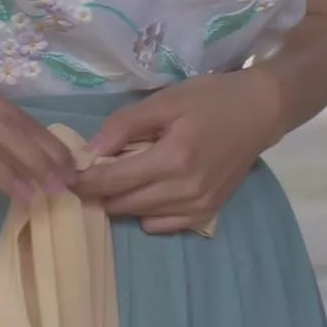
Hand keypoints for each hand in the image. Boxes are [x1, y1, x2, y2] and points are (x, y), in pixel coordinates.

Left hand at [72, 70, 284, 233]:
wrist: (261, 112)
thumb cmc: (211, 99)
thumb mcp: (165, 101)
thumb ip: (125, 125)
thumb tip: (90, 150)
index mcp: (173, 159)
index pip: (114, 181)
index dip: (84, 182)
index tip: (65, 177)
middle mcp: (185, 190)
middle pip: (123, 204)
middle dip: (99, 193)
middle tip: (86, 177)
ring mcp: (198, 206)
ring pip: (140, 217)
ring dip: (121, 203)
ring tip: (115, 181)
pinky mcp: (207, 213)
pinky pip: (162, 226)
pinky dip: (146, 213)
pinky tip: (146, 192)